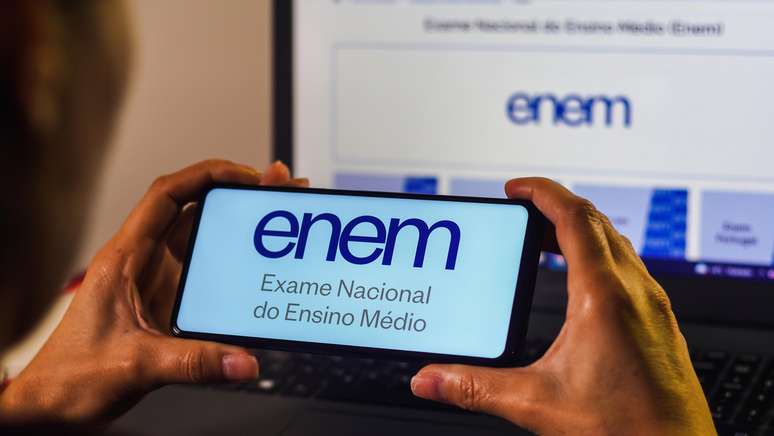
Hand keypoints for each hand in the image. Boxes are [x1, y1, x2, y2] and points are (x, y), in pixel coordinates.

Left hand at [0, 160, 307, 424]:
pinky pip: (208, 272)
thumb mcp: (135, 365)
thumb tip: (244, 360)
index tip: (247, 175)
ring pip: (204, 238)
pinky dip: (235, 260)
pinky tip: (259, 262)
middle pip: (195, 210)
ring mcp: (159, 282)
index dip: (209, 176)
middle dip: (238, 193)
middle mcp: (144, 263)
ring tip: (276, 213)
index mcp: (126, 258)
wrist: (54, 406)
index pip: (167, 196)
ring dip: (239, 223)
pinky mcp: (169, 303)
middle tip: (277, 186)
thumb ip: (193, 362)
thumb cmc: (72, 376)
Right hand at [410, 178, 714, 435]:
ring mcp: (652, 305)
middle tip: (521, 212)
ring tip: (544, 239)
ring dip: (578, 229)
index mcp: (605, 296)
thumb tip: (432, 378)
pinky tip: (580, 282)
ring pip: (615, 243)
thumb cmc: (627, 429)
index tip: (515, 189)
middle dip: (554, 207)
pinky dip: (598, 255)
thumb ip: (476, 387)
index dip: (541, 192)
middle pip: (595, 222)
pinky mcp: (658, 322)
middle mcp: (636, 291)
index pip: (574, 217)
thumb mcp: (537, 402)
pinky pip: (627, 267)